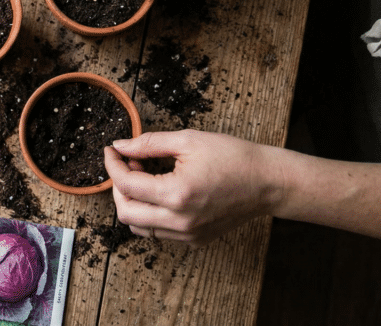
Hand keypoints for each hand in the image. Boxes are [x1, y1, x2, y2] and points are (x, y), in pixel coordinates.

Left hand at [103, 130, 284, 246]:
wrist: (269, 182)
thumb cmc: (233, 157)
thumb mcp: (188, 140)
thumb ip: (148, 144)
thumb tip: (120, 146)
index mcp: (176, 195)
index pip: (126, 184)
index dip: (112, 164)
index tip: (111, 150)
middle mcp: (179, 221)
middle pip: (125, 212)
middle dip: (118, 186)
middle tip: (128, 164)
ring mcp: (187, 234)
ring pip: (138, 226)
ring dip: (132, 201)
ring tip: (145, 176)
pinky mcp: (194, 240)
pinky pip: (158, 231)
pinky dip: (149, 213)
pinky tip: (160, 191)